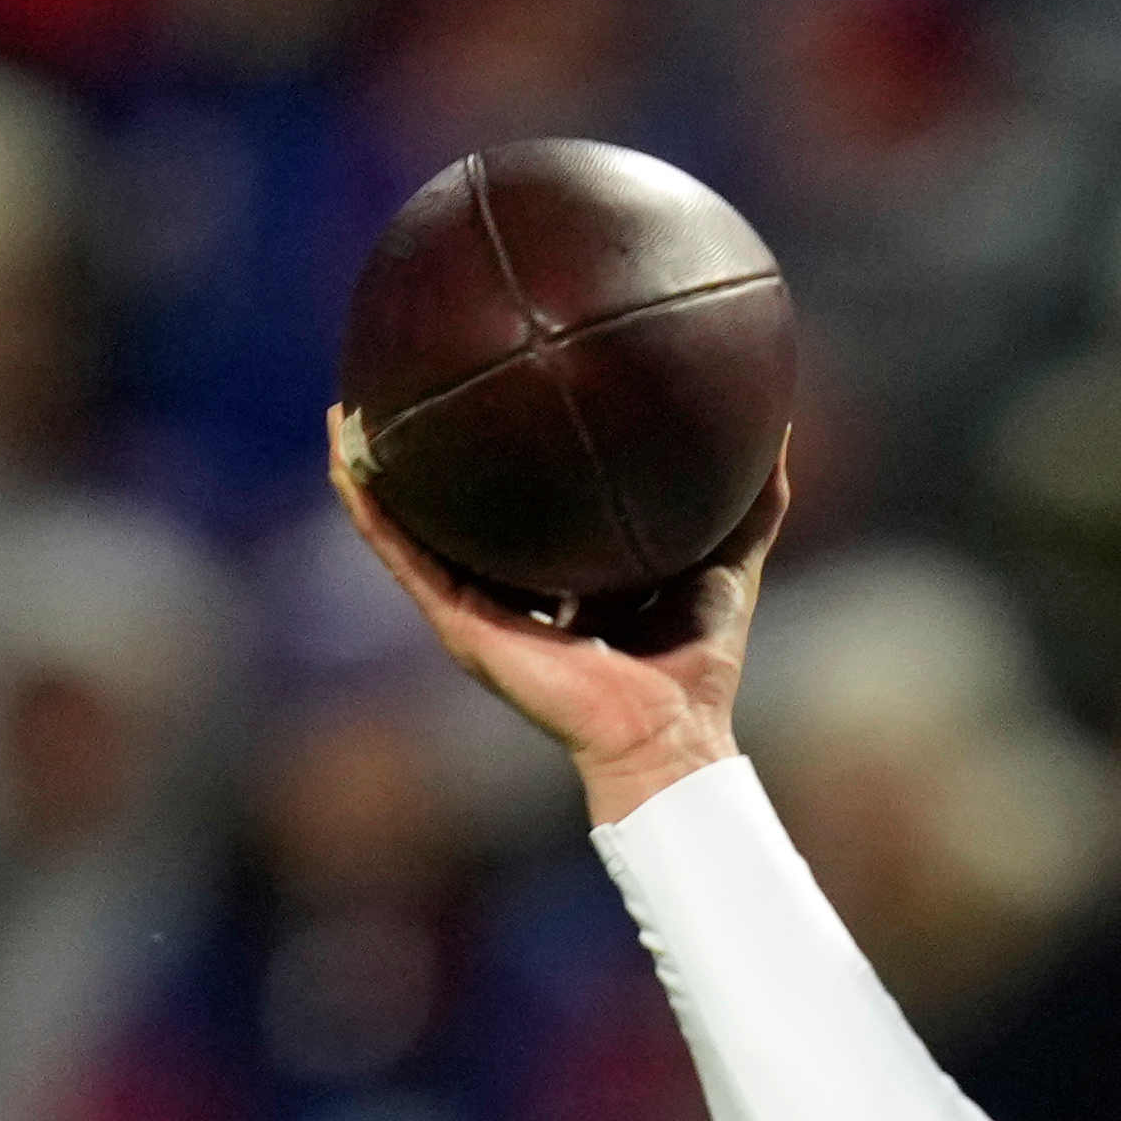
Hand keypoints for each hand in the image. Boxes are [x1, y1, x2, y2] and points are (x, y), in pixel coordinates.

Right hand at [326, 415, 787, 831]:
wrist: (670, 735)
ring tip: (345, 411)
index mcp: (565, 574)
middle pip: (458, 510)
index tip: (492, 388)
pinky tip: (343, 455)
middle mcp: (513, 589)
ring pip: (410, 529)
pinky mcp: (462, 626)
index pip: (526, 504)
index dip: (507, 453)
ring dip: (372, 473)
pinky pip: (402, 555)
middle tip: (403, 384)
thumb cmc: (699, 663)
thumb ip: (752, 499)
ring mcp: (479, 608)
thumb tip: (777, 421)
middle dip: (429, 456)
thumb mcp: (728, 559)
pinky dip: (368, 507)